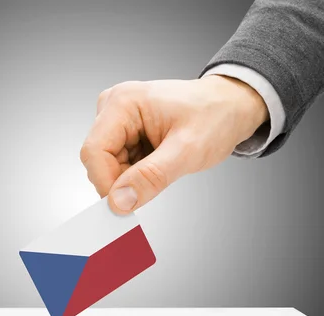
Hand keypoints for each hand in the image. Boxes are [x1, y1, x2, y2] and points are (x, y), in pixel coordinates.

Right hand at [80, 76, 268, 213]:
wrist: (230, 106)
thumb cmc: (215, 116)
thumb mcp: (187, 151)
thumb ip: (151, 177)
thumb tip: (118, 201)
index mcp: (123, 102)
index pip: (94, 151)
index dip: (106, 183)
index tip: (125, 205)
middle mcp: (114, 107)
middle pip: (98, 160)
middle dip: (122, 180)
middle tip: (156, 183)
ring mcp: (118, 119)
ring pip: (107, 165)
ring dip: (131, 177)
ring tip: (163, 166)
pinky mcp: (124, 131)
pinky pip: (118, 164)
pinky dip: (135, 173)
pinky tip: (158, 164)